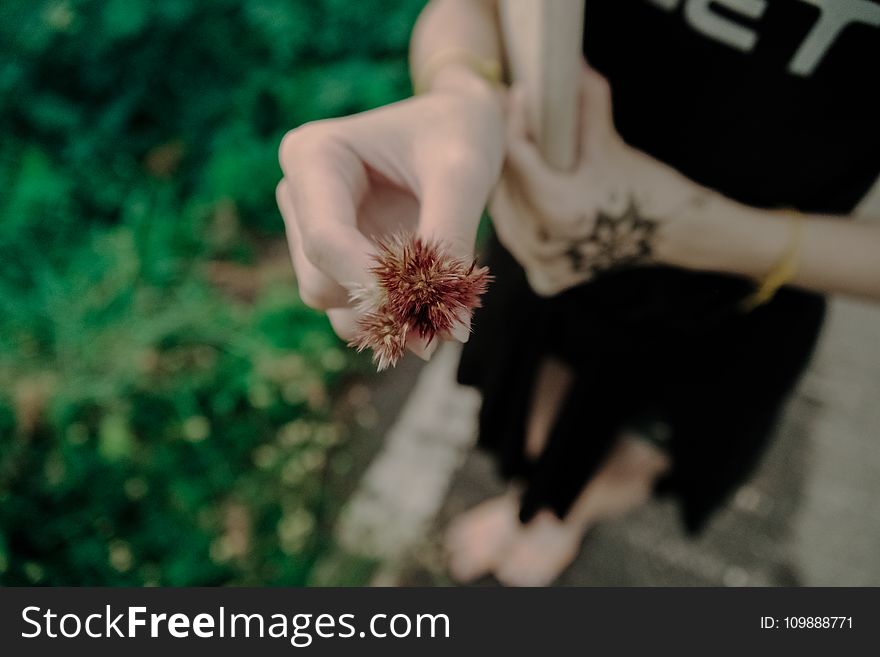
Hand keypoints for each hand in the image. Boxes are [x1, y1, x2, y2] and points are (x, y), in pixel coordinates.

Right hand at [277, 71, 503, 355]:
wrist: (456, 128)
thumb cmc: (456, 134)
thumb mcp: (462, 175)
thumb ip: (452, 242)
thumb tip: (453, 329)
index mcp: (312, 155)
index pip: (324, 239)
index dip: (369, 283)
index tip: (424, 313)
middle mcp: (299, 196)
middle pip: (320, 280)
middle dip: (380, 304)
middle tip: (447, 318)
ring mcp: (310, 231)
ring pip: (331, 302)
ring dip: (386, 316)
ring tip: (445, 309)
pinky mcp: (332, 258)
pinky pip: (350, 308)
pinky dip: (390, 316)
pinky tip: (431, 305)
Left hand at [491, 66, 702, 295]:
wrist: (674, 234)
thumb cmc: (647, 189)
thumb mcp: (611, 145)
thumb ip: (589, 102)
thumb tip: (573, 64)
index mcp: (555, 209)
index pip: (515, 154)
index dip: (516, 119)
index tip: (520, 96)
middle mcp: (542, 244)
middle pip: (503, 187)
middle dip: (506, 155)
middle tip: (516, 126)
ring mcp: (543, 264)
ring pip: (505, 218)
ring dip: (508, 189)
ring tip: (519, 160)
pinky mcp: (548, 277)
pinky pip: (520, 244)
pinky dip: (522, 224)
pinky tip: (531, 205)